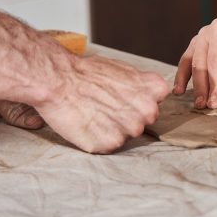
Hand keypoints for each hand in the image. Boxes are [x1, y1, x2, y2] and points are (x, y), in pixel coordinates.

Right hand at [34, 54, 169, 153]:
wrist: (60, 79)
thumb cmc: (90, 72)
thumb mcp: (127, 70)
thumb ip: (145, 84)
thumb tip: (155, 92)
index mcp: (156, 90)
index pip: (155, 105)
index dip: (135, 103)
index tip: (120, 98)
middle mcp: (149, 111)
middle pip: (142, 122)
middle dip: (127, 118)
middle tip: (105, 106)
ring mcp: (131, 129)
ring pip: (127, 136)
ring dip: (113, 129)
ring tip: (94, 113)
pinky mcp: (111, 144)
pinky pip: (109, 146)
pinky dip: (98, 139)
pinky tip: (88, 124)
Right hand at [174, 16, 216, 109]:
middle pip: (214, 60)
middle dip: (214, 85)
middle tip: (214, 105)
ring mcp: (205, 33)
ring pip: (199, 62)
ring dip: (199, 85)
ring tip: (201, 104)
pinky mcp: (196, 41)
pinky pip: (186, 60)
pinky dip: (182, 76)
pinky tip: (179, 92)